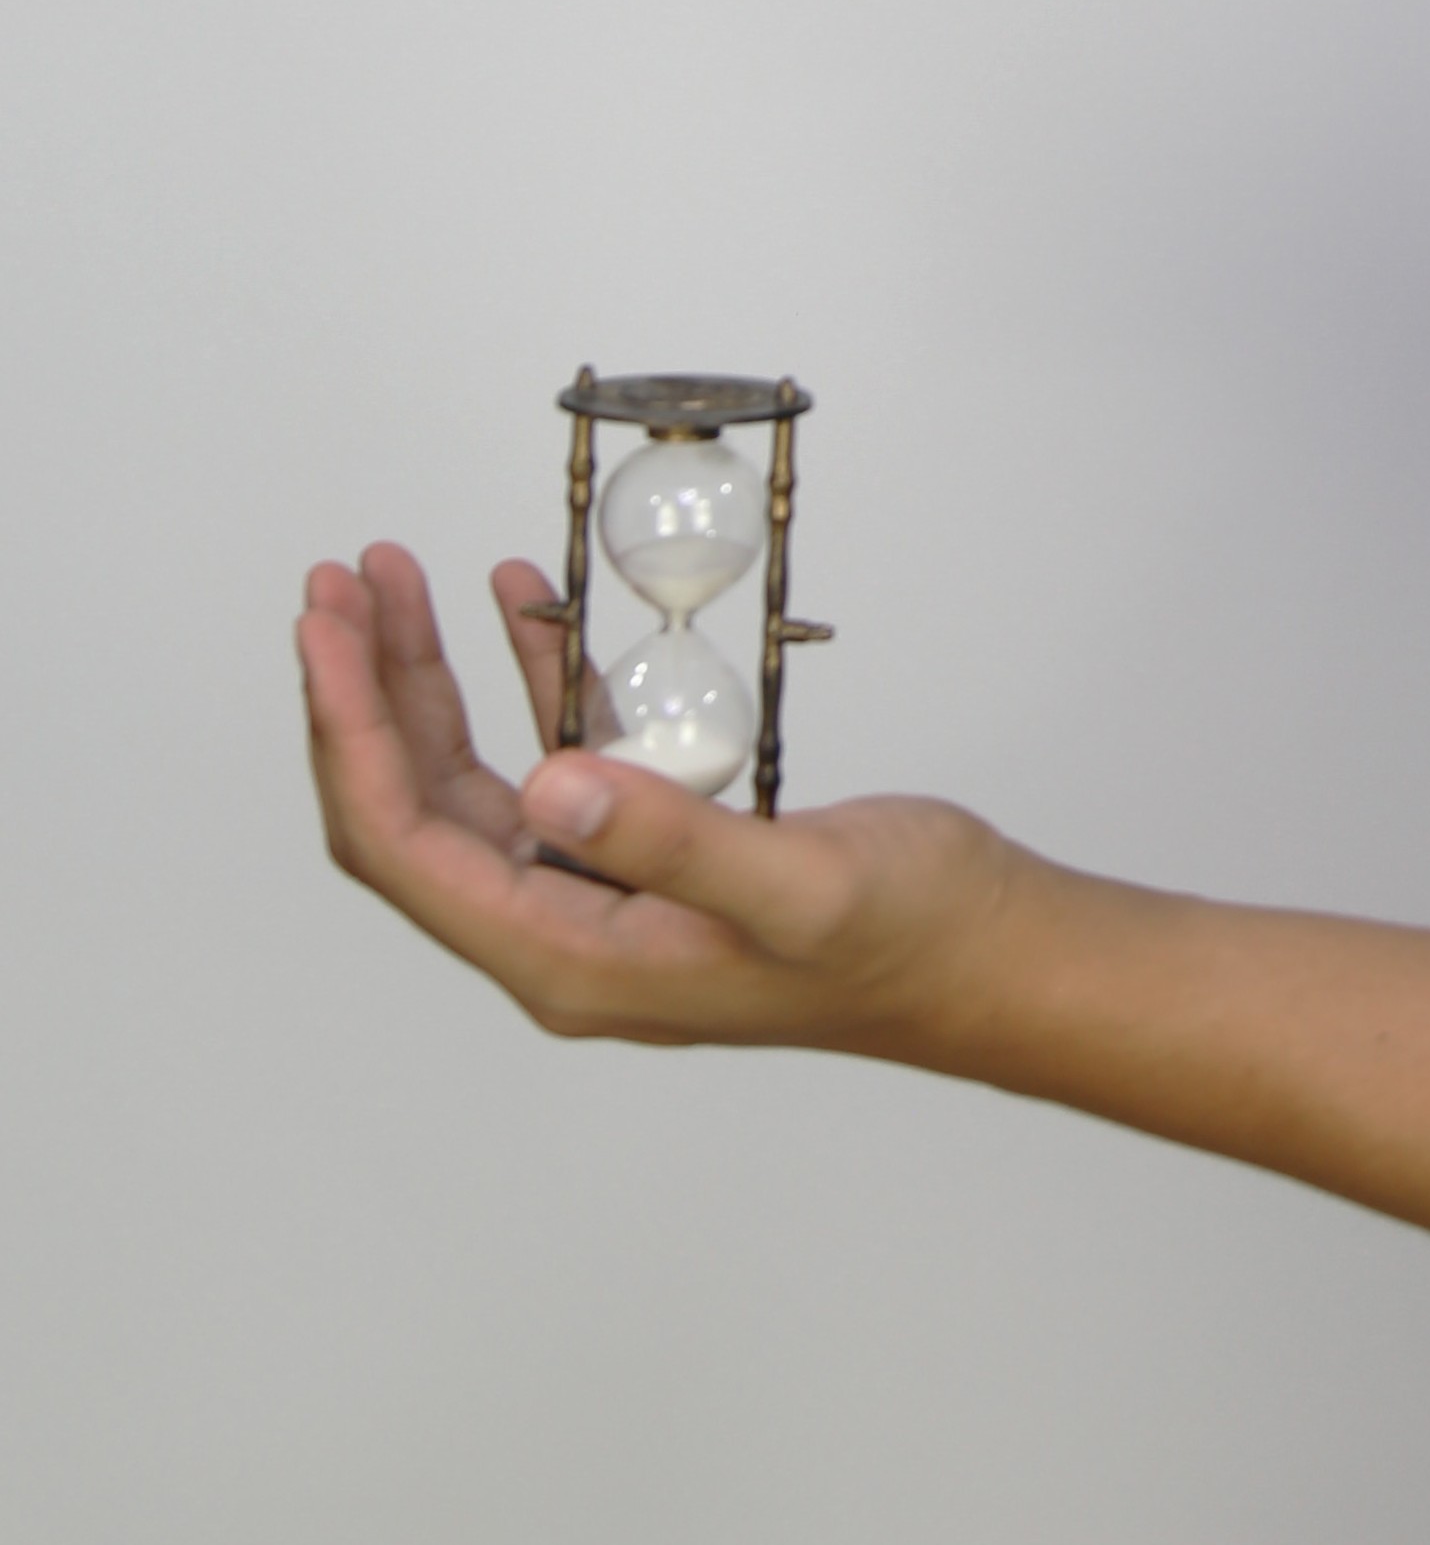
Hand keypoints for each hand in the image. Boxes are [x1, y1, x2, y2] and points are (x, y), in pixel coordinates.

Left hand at [300, 541, 1018, 1057]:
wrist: (985, 955)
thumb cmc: (907, 937)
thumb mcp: (795, 885)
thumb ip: (670, 841)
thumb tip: (547, 786)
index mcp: (572, 961)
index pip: (407, 843)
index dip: (351, 731)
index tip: (329, 630)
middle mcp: (566, 936)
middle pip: (415, 807)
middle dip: (365, 692)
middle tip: (344, 583)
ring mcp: (601, 898)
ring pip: (470, 781)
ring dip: (426, 682)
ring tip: (396, 582)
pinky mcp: (645, 858)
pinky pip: (552, 764)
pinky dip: (524, 682)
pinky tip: (516, 609)